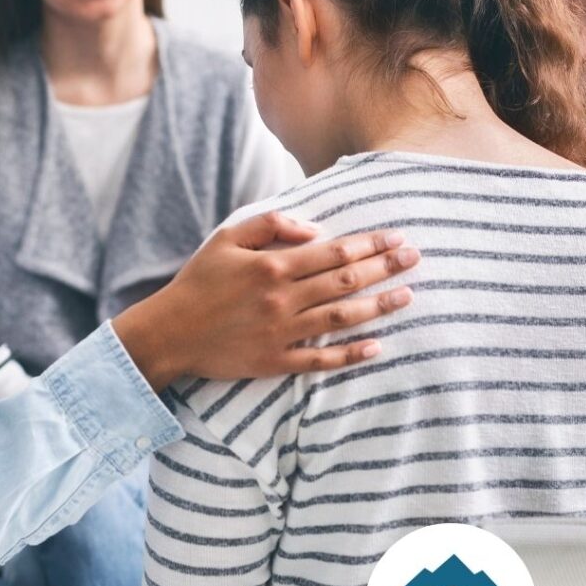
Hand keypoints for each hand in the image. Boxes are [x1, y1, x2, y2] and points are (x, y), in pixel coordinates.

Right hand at [113, 211, 419, 388]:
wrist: (170, 332)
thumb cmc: (198, 281)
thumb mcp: (227, 238)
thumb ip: (270, 224)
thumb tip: (314, 230)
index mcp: (272, 266)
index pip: (334, 252)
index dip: (369, 244)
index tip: (396, 237)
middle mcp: (283, 299)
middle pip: (346, 282)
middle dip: (385, 268)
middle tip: (414, 258)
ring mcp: (282, 332)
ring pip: (342, 317)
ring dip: (379, 306)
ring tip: (408, 296)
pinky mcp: (276, 361)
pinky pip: (321, 359)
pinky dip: (350, 354)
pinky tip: (376, 347)